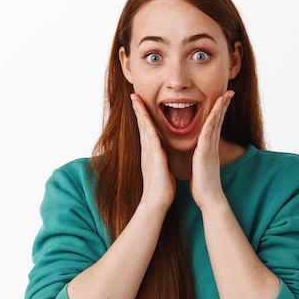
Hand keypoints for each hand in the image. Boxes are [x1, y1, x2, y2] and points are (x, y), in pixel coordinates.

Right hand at [130, 93, 175, 211]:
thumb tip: (164, 158)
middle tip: (133, 95)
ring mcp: (149, 152)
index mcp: (151, 153)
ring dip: (140, 112)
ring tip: (135, 99)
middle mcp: (148, 150)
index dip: (143, 117)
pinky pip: (150, 136)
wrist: (157, 202)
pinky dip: (147, 124)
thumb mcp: (163, 170)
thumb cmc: (162, 189)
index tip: (140, 104)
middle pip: (142, 125)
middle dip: (138, 110)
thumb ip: (162, 161)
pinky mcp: (154, 156)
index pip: (147, 130)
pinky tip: (145, 115)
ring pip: (144, 127)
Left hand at [191, 90, 234, 209]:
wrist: (209, 198)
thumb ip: (200, 160)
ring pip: (216, 123)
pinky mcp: (206, 152)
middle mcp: (212, 146)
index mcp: (209, 149)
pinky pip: (209, 132)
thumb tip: (197, 157)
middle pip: (218, 121)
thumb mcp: (200, 168)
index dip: (219, 113)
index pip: (214, 126)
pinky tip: (215, 111)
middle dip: (223, 105)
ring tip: (226, 95)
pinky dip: (213, 120)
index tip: (222, 101)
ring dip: (221, 108)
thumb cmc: (203, 186)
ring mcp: (210, 148)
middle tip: (229, 92)